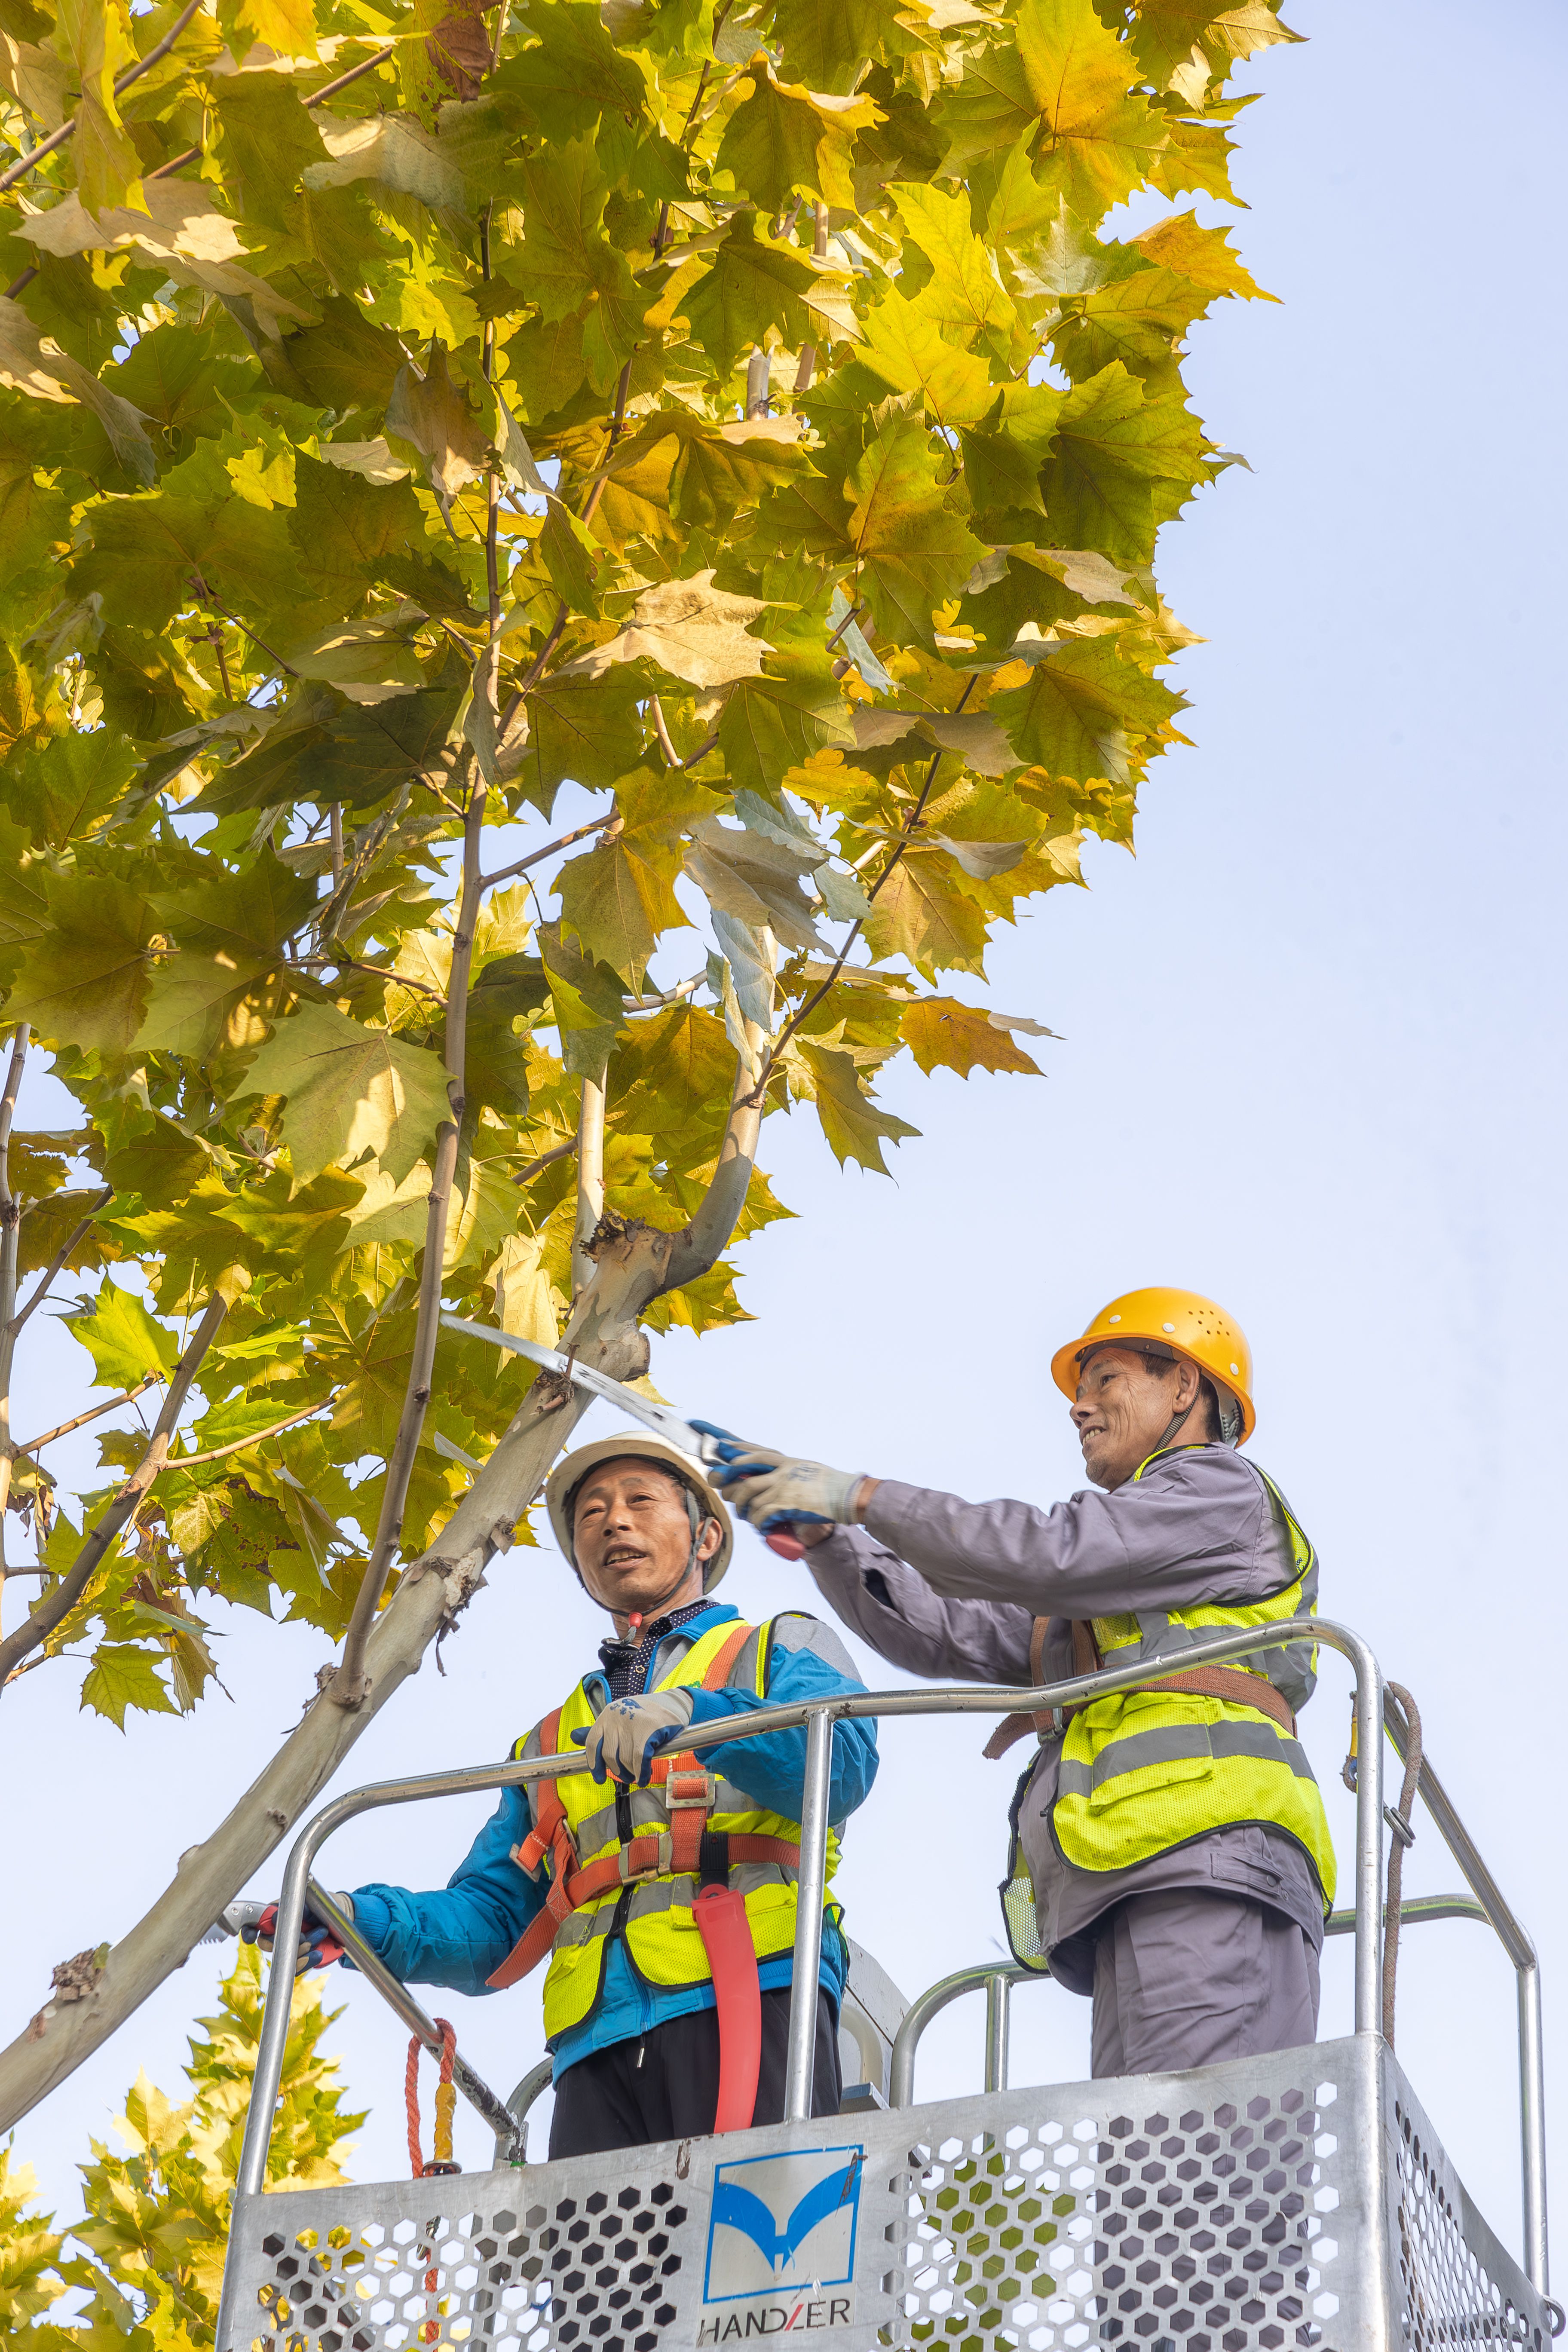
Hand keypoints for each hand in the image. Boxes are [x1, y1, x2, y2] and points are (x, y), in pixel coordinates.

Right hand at [245, 1894, 353, 1975]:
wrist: (339, 1917)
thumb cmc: (322, 1903)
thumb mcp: (310, 1900)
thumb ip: (295, 1906)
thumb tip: (278, 1916)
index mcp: (275, 1914)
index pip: (253, 1923)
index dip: (248, 1930)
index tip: (250, 1936)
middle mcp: (277, 1932)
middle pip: (266, 1943)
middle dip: (285, 1940)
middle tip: (304, 1935)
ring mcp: (286, 1947)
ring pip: (282, 1956)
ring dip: (302, 1948)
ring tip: (321, 1933)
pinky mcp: (297, 1960)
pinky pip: (294, 1968)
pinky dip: (307, 1962)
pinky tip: (318, 1953)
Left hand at [572, 1687, 695, 1785]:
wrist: (674, 1703)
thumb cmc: (644, 1714)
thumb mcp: (619, 1717)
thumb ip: (599, 1730)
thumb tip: (573, 1736)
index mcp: (607, 1714)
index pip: (592, 1743)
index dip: (594, 1764)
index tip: (599, 1778)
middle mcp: (617, 1716)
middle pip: (609, 1755)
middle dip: (617, 1771)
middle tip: (626, 1777)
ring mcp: (633, 1721)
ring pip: (625, 1759)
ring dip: (631, 1773)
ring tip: (637, 1776)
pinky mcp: (650, 1729)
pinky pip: (639, 1760)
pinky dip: (642, 1773)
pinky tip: (644, 1777)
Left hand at [691, 1424, 864, 1534]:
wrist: (846, 1496)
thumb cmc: (824, 1486)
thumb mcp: (801, 1470)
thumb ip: (780, 1472)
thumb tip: (756, 1478)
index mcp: (783, 1460)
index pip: (749, 1448)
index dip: (725, 1442)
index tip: (703, 1431)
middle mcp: (780, 1468)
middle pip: (739, 1471)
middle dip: (726, 1484)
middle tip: (726, 1493)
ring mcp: (782, 1484)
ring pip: (746, 1495)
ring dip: (743, 1509)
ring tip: (750, 1516)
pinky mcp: (786, 1502)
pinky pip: (760, 1514)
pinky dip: (758, 1523)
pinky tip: (765, 1526)